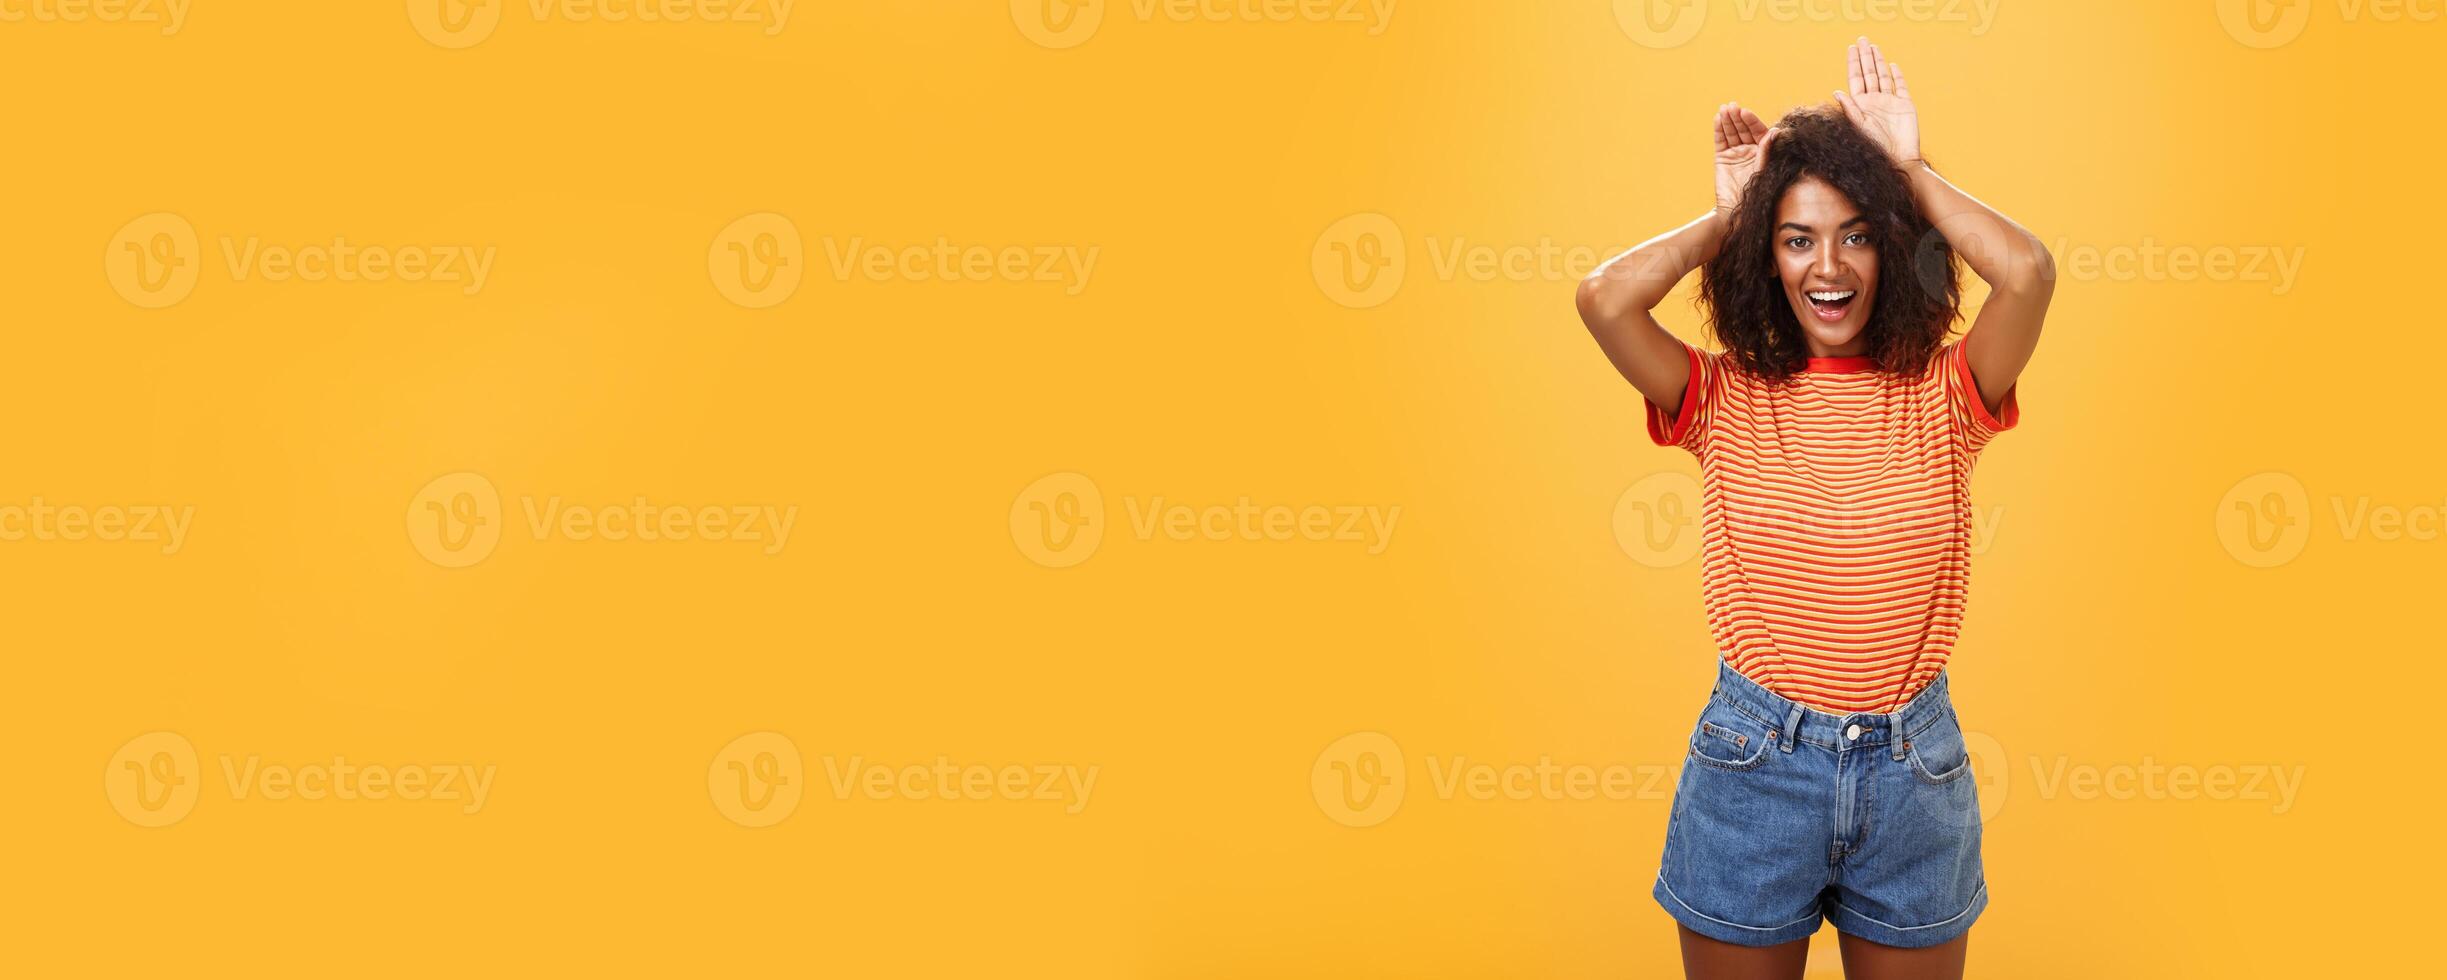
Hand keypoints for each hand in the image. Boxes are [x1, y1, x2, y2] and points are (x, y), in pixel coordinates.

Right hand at [1713, 102, 1778, 213]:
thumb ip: (1766, 151)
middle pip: (1744, 129)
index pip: (1758, 131)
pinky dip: (1719, 129)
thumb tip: (1776, 130)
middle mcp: (1750, 150)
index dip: (1751, 121)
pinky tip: (1717, 118)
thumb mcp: (1761, 171)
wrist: (1735, 211)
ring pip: (1732, 132)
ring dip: (1728, 120)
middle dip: (1738, 117)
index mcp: (1763, 152)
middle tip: (1732, 107)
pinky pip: (1721, 140)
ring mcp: (1736, 152)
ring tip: (1724, 109)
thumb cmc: (1753, 194)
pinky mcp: (1722, 157)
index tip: (1745, 113)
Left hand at [1833, 36, 1920, 166]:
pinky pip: (1900, 87)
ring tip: (1873, 47)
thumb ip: (1850, 109)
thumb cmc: (1873, 150)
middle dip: (1865, 56)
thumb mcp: (1858, 128)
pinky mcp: (1905, 106)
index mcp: (1861, 105)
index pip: (1856, 79)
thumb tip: (1836, 91)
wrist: (1897, 160)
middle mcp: (1874, 101)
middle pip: (1869, 73)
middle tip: (1862, 39)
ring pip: (1883, 77)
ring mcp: (1890, 103)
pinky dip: (1897, 75)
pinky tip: (1892, 65)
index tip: (1851, 48)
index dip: (1853, 63)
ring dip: (1879, 62)